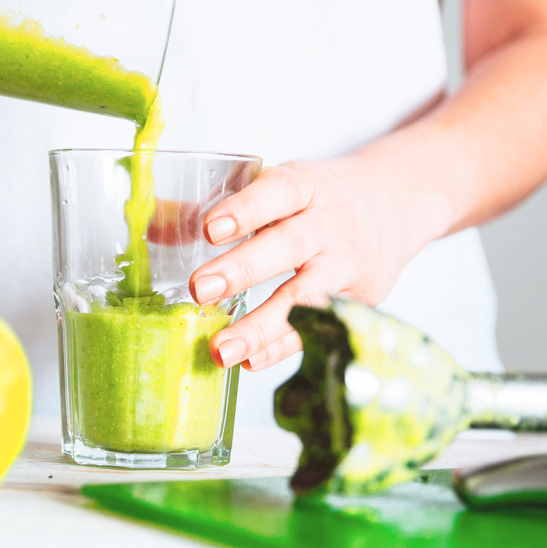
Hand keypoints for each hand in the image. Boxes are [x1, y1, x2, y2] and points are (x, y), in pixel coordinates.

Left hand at [188, 156, 443, 371]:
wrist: (401, 201)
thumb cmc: (320, 197)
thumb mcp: (278, 186)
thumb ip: (214, 205)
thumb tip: (145, 221)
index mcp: (306, 185)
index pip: (277, 193)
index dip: (245, 210)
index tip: (210, 229)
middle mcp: (331, 224)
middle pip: (288, 246)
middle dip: (243, 270)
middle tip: (200, 290)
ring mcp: (349, 264)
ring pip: (307, 297)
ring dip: (262, 326)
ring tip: (220, 349)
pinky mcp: (361, 300)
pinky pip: (321, 328)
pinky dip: (286, 347)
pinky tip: (251, 362)